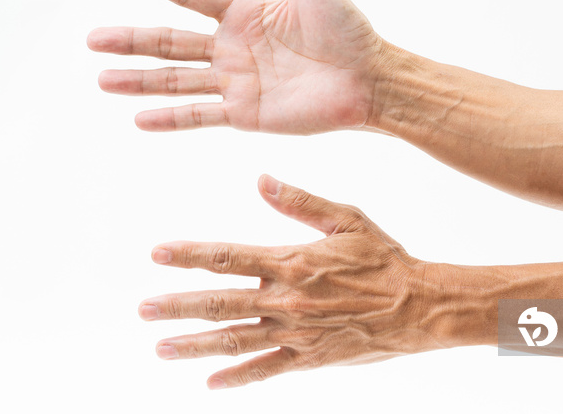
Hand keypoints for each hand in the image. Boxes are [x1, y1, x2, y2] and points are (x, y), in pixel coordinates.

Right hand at [88, 0, 385, 133]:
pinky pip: (201, 115)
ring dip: (140, 80)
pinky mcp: (245, 113)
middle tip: (93, 40)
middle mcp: (232, 47)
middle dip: (132, 40)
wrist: (368, 80)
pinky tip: (139, 119)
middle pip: (172, 41)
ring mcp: (236, 82)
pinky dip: (170, 118)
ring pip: (177, 79)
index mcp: (244, 12)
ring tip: (102, 78)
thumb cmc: (348, 31)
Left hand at [138, 176, 478, 387]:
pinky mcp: (310, 358)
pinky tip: (210, 383)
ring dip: (195, 345)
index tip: (157, 253)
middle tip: (144, 310)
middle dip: (178, 306)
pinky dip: (237, 377)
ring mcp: (296, 333)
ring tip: (161, 348)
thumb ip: (300, 202)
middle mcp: (287, 300)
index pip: (229, 257)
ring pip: (235, 340)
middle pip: (221, 303)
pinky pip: (266, 370)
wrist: (419, 306)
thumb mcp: (346, 220)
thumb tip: (261, 179)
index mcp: (292, 261)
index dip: (190, 254)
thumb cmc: (384, 259)